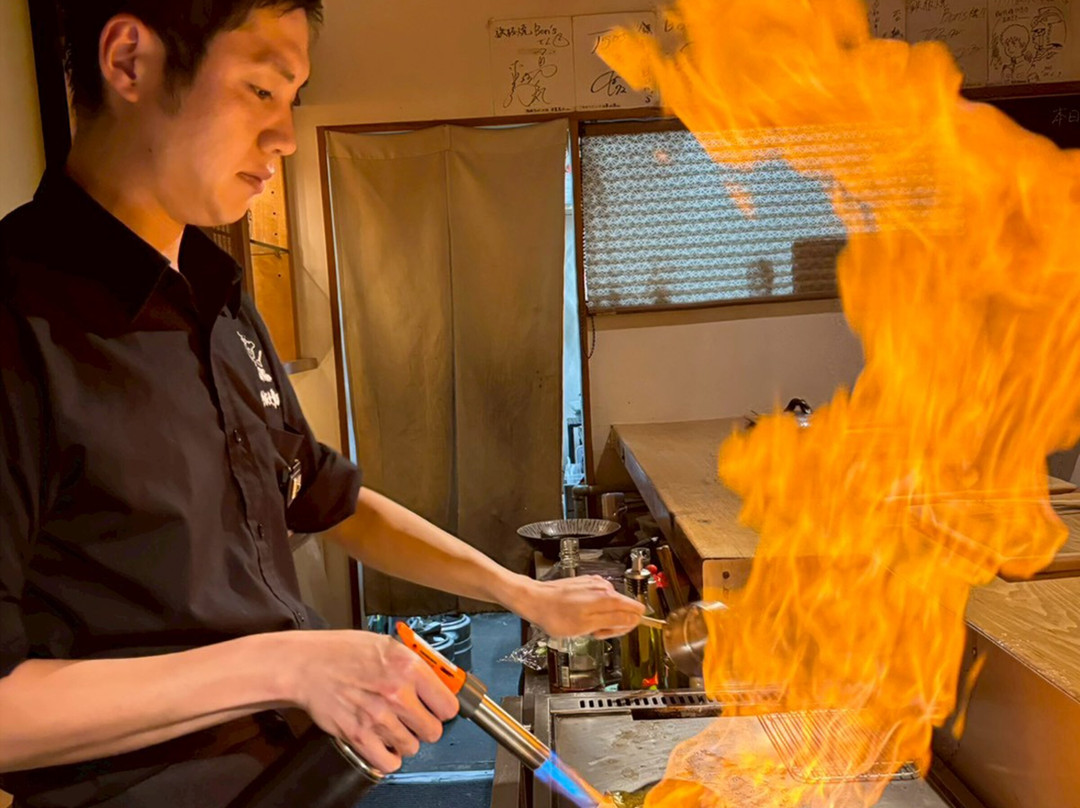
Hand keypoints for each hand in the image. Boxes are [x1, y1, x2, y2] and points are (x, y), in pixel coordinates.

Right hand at [279, 630, 458, 772]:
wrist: (308, 665)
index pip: (448, 705)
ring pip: (413, 747)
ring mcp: (378, 717)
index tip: (438, 708)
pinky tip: (384, 743)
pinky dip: (389, 757)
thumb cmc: (344, 652)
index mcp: (408, 667)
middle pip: (434, 730)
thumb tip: (441, 681)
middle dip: (426, 725)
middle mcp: (397, 693)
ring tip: (394, 726)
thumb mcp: (388, 645)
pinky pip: (389, 762)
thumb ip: (416, 664)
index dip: (443, 708)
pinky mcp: (359, 736)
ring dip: (406, 740)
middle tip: (414, 717)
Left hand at [510, 576, 644, 639]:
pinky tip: (580, 616)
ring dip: (601, 619)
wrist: (535, 601)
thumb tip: (634, 619)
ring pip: (611, 606)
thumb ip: (614, 621)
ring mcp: (595, 585)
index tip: (609, 632)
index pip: (636, 611)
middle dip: (612, 624)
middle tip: (594, 631)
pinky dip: (593, 611)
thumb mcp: (588, 625)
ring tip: (584, 624)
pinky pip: (600, 601)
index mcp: (608, 597)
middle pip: (624, 609)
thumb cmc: (556, 615)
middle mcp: (604, 587)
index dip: (625, 626)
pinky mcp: (586, 585)